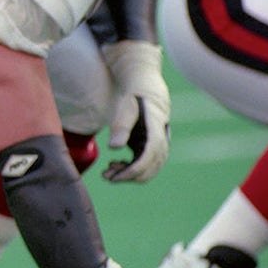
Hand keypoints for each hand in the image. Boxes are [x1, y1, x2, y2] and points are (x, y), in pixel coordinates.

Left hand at [102, 41, 169, 182]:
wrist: (146, 89)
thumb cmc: (134, 97)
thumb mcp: (126, 107)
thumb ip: (121, 126)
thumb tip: (114, 147)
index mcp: (155, 132)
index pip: (148, 159)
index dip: (132, 171)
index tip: (114, 177)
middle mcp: (161, 142)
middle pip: (149, 169)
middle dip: (128, 177)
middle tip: (106, 175)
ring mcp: (158, 146)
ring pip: (149, 170)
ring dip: (129, 175)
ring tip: (108, 170)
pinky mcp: (152, 148)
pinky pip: (145, 166)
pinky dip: (131, 170)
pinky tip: (116, 165)